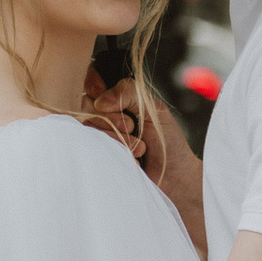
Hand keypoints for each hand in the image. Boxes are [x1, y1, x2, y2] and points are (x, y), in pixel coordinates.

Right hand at [84, 69, 202, 197]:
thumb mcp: (153, 108)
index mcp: (117, 100)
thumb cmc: (168, 144)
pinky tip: (132, 160)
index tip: (105, 94)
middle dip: (112, 117)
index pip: (90, 81)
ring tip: (139, 148)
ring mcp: (97, 138)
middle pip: (86, 104)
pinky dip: (115, 151)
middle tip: (133, 127)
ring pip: (88, 127)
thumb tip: (100, 101)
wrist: (175, 179)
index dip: (93, 84)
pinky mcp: (95, 158)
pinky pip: (91, 147)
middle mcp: (103, 117)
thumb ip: (128, 92)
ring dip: (117, 137)